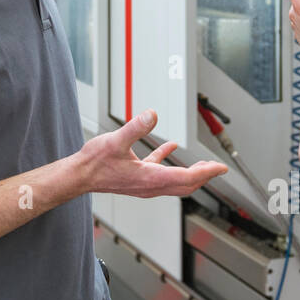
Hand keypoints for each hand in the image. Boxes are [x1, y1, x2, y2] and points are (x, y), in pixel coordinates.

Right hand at [74, 109, 227, 197]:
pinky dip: (168, 160)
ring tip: (203, 165)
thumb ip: (136, 127)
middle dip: (203, 176)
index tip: (221, 167)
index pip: (186, 177)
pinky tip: (170, 146)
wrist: (79, 177)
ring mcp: (144, 183)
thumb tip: (152, 114)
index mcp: (150, 178)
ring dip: (190, 173)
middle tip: (218, 167)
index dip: (206, 172)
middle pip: (185, 184)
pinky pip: (158, 171)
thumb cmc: (94, 163)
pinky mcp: (136, 178)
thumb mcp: (116, 141)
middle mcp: (150, 185)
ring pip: (175, 181)